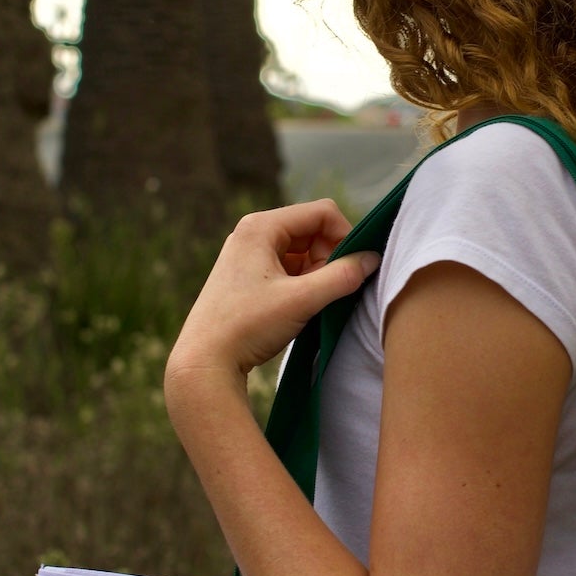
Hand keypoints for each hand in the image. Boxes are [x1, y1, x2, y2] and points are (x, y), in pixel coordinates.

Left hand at [164, 201, 379, 407]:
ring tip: (312, 302)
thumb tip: (371, 260)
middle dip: (329, 257)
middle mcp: (251, 233)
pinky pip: (287, 268)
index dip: (345, 236)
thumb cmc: (247, 326)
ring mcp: (247, 255)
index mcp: (260, 227)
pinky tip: (299, 308)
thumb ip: (342, 277)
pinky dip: (302, 283)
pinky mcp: (246, 277)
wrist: (204, 362)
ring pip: (301, 251)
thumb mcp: (302, 300)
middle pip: (311, 230)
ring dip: (317, 272)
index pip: (322, 213)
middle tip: (331, 290)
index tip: (353, 269)